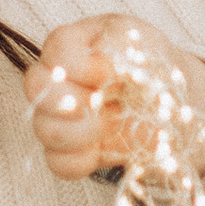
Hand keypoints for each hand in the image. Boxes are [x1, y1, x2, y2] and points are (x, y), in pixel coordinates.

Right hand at [25, 17, 204, 182]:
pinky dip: (82, 161)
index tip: (115, 76)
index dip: (85, 68)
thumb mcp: (144, 42)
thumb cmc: (150, 63)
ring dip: (85, 132)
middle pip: (35, 88)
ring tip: (114, 123)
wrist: (169, 99)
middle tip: (108, 105)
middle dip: (76, 102)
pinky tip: (102, 149)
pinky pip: (57, 163)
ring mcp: (56, 116)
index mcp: (71, 44)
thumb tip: (104, 69)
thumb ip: (122, 45)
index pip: (57, 52)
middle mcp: (55, 78)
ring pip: (44, 129)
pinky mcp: (68, 149)